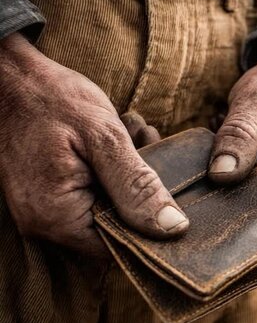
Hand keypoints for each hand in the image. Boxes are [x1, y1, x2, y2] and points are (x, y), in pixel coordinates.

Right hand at [0, 33, 187, 256]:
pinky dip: (112, 168)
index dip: (151, 224)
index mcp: (57, 218)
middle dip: (141, 188)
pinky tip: (121, 136)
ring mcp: (43, 208)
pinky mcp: (48, 193)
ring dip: (129, 173)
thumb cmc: (53, 99)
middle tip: (149, 141)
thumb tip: (173, 228)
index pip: (120, 246)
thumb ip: (138, 187)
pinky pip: (92, 192)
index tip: (171, 189)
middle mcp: (45, 223)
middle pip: (116, 226)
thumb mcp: (106, 139)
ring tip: (134, 132)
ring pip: (108, 206)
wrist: (9, 76)